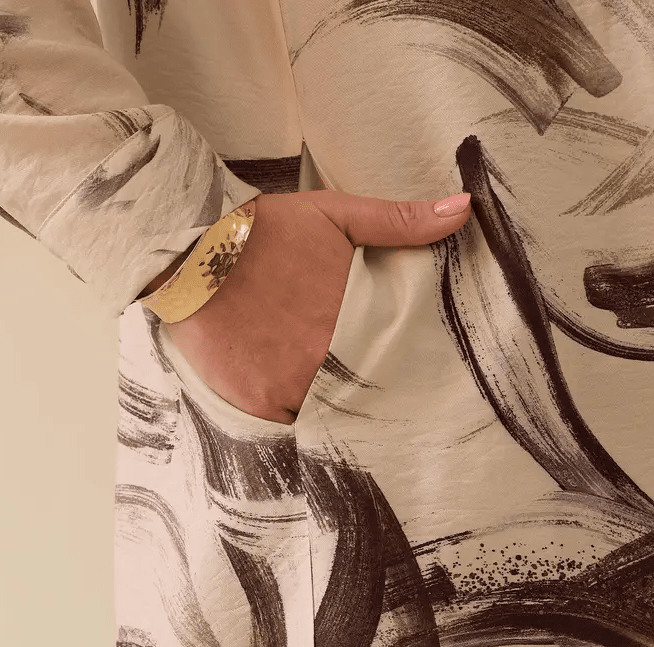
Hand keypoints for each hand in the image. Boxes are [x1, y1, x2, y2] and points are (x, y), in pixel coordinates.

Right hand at [147, 189, 472, 424]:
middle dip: (363, 398)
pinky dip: (291, 423)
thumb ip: (400, 222)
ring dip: (328, 413)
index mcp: (352, 325)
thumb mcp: (337, 216)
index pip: (391, 369)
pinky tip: (295, 412)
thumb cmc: (265, 231)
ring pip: (323, 417)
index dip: (395, 377)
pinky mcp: (254, 403)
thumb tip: (463, 209)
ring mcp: (287, 388)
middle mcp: (323, 364)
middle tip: (373, 401)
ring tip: (334, 408)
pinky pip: (285, 429)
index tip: (401, 382)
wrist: (190, 250)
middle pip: (358, 398)